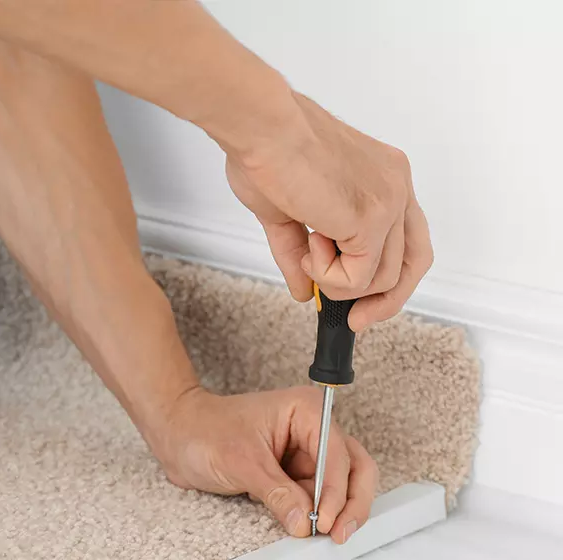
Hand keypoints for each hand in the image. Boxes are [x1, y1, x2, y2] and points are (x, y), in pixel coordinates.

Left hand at [147, 385, 376, 543]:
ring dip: (338, 511)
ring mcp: (307, 453)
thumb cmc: (205, 431)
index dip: (336, 490)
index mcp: (306, 411)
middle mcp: (313, 429)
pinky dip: (319, 514)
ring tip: (326, 535)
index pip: (337, 452)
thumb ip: (278, 493)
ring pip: (342, 485)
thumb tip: (305, 522)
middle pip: (353, 467)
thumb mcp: (242, 463)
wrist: (179, 436)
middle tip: (340, 533)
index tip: (325, 520)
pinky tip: (311, 529)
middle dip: (351, 501)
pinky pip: (319, 497)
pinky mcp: (296, 474)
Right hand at [225, 93, 432, 330]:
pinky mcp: (371, 217)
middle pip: (412, 264)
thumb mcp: (286, 215)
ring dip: (336, 280)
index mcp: (384, 178)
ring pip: (382, 278)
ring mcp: (388, 201)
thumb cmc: (267, 153)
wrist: (259, 127)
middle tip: (355, 321)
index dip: (388, 280)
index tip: (361, 305)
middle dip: (383, 302)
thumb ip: (301, 255)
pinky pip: (358, 278)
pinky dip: (327, 276)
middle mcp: (396, 186)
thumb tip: (304, 290)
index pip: (408, 241)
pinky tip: (309, 244)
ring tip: (307, 247)